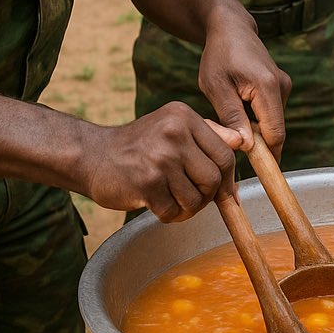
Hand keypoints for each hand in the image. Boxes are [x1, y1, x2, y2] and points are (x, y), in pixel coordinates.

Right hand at [77, 103, 244, 222]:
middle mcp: (174, 134)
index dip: (228, 176)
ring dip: (188, 208)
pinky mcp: (146, 183)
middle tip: (194, 197)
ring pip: (196, 198)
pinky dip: (170, 215)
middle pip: (214, 178)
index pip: (225, 152)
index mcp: (184, 117)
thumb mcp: (173, 126)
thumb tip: (242, 142)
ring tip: (175, 202)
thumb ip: (209, 132)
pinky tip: (159, 206)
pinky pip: (173, 211)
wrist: (91, 155)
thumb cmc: (139, 144)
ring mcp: (160, 158)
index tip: (223, 190)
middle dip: (208, 195)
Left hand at [197, 10, 291, 160]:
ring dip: (253, 131)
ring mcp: (283, 87)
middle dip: (256, 146)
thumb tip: (245, 146)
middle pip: (275, 131)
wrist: (231, 27)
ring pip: (271, 123)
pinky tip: (236, 109)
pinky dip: (254, 119)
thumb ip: (232, 117)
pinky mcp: (280, 88)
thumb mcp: (216, 86)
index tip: (255, 178)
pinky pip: (269, 114)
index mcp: (268, 87)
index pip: (275, 134)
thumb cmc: (219, 55)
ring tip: (228, 120)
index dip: (267, 158)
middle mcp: (282, 88)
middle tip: (230, 153)